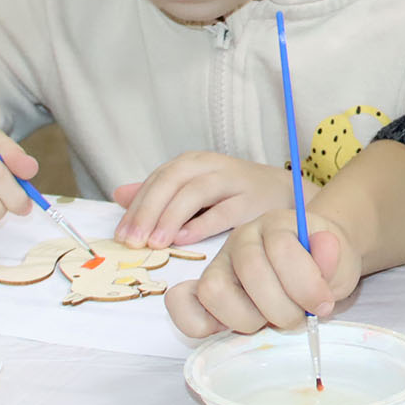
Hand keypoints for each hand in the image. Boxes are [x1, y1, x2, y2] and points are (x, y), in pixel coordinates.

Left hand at [113, 152, 316, 248]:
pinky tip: (184, 239)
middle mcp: (212, 166)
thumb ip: (158, 192)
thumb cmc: (233, 194)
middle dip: (149, 210)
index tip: (121, 234)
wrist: (285, 194)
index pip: (159, 178)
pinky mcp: (253, 202)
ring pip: (196, 191)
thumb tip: (119, 195)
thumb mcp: (193, 187)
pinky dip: (202, 224)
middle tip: (133, 241)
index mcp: (194, 162)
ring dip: (171, 216)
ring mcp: (234, 182)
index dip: (137, 205)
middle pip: (173, 180)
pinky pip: (224, 211)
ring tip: (154, 243)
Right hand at [165, 208, 361, 337]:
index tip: (323, 304)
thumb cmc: (323, 265)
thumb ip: (334, 255)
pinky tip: (227, 328)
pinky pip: (182, 304)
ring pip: (214, 290)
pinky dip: (197, 322)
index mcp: (276, 223)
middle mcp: (242, 239)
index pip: (282, 250)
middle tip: (298, 318)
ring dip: (247, 319)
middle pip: (251, 272)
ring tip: (269, 321)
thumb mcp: (340, 259)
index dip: (305, 284)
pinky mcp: (203, 291)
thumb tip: (323, 245)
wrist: (310, 270)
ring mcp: (219, 264)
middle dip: (282, 308)